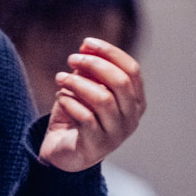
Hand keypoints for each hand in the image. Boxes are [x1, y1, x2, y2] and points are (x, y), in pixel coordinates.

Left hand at [40, 37, 144, 171]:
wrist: (62, 153)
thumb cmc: (77, 117)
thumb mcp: (84, 89)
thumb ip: (89, 71)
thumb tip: (86, 47)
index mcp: (135, 101)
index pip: (132, 70)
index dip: (110, 53)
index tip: (86, 43)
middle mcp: (131, 118)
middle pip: (121, 82)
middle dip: (94, 65)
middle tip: (72, 59)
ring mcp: (117, 134)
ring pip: (103, 99)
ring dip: (78, 83)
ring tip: (60, 78)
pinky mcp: (97, 146)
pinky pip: (86, 117)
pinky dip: (71, 102)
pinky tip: (60, 98)